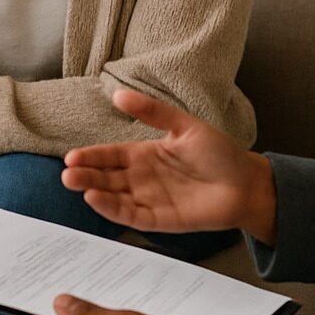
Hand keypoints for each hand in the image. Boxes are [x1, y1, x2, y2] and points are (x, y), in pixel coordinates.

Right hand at [61, 88, 276, 243]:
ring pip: (115, 197)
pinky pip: (132, 216)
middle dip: (85, 176)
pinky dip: (113, 211)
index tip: (71, 157)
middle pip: (107, 178)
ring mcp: (150, 200)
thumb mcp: (184, 125)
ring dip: (94, 193)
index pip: (110, 156)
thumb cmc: (220, 153)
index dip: (91, 157)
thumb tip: (118, 94)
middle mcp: (143, 179)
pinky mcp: (161, 220)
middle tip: (67, 173)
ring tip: (75, 185)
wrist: (247, 183)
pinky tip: (98, 202)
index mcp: (145, 155)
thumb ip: (152, 112)